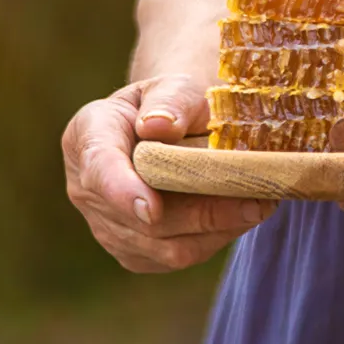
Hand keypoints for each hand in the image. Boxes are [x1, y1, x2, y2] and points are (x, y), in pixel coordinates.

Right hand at [62, 74, 276, 272]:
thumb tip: (161, 125)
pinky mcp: (131, 251)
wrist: (167, 126)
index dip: (123, 192)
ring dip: (216, 229)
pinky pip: (174, 257)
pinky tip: (237, 216)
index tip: (151, 210)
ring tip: (257, 205)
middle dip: (203, 213)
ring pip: (164, 247)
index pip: (99, 168)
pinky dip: (212, 239)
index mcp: (89, 134)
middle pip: (143, 219)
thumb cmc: (171, 103)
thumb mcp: (174, 86)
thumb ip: (170, 101)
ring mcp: (106, 225)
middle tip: (256, 200)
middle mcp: (86, 187)